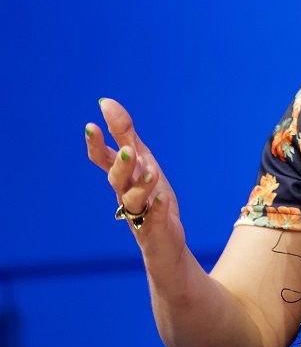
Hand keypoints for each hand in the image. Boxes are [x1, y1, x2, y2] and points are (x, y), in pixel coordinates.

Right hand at [86, 99, 185, 259]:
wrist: (163, 242)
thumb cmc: (150, 197)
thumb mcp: (142, 161)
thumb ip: (125, 135)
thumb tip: (106, 103)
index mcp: (123, 177)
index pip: (103, 160)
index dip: (96, 145)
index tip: (90, 126)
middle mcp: (126, 194)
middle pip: (117, 180)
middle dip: (121, 165)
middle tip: (128, 150)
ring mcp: (140, 212)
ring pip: (134, 200)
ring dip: (141, 185)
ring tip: (152, 172)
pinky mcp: (157, 227)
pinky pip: (156, 218)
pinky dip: (159, 208)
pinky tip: (163, 200)